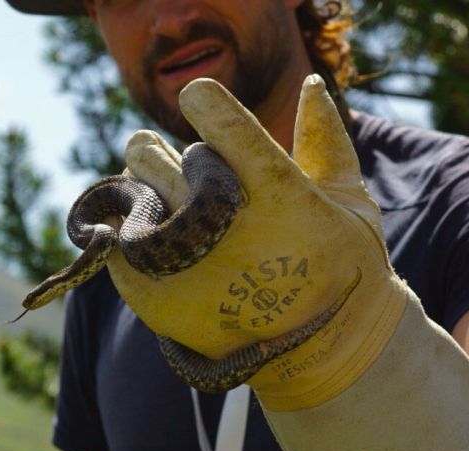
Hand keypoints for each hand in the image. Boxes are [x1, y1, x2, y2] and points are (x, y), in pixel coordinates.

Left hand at [108, 75, 406, 409]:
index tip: (195, 96)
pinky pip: (118, 246)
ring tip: (157, 203)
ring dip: (140, 192)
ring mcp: (189, 267)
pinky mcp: (159, 300)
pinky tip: (149, 236)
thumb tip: (312, 81)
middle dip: (151, 153)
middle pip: (156, 161)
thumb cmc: (340, 268)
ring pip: (134, 199)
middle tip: (151, 156)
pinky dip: (127, 234)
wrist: (325, 351)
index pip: (228, 131)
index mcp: (281, 195)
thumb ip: (325, 140)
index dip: (206, 105)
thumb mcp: (350, 201)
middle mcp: (228, 228)